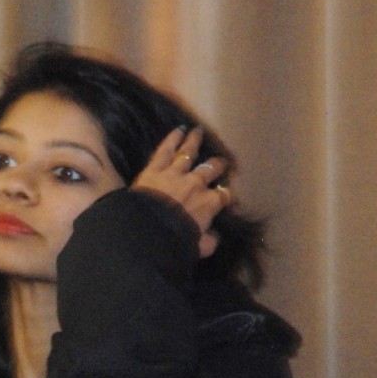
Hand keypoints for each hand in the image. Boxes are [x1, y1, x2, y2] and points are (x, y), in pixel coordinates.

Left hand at [132, 126, 230, 257]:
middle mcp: (196, 183)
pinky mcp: (156, 168)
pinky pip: (165, 150)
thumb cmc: (175, 241)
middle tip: (221, 162)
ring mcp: (175, 173)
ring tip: (199, 132)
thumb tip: (215, 238)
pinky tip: (178, 130)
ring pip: (188, 153)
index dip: (228, 196)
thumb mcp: (197, 248)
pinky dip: (172, 139)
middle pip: (211, 169)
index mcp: (208, 203)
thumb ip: (209, 242)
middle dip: (217, 165)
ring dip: (195, 142)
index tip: (229, 197)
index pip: (224, 196)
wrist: (147, 231)